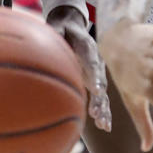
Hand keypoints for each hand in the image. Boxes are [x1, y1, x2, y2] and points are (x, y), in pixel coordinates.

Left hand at [45, 5, 110, 131]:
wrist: (72, 26)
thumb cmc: (63, 27)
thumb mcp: (58, 26)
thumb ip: (56, 31)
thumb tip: (49, 34)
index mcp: (88, 47)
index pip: (93, 63)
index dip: (95, 76)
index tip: (96, 89)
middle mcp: (96, 61)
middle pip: (100, 82)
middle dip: (99, 99)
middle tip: (96, 113)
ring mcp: (97, 72)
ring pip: (103, 93)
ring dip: (103, 109)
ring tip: (102, 124)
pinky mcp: (94, 81)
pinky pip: (101, 98)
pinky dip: (103, 111)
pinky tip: (104, 126)